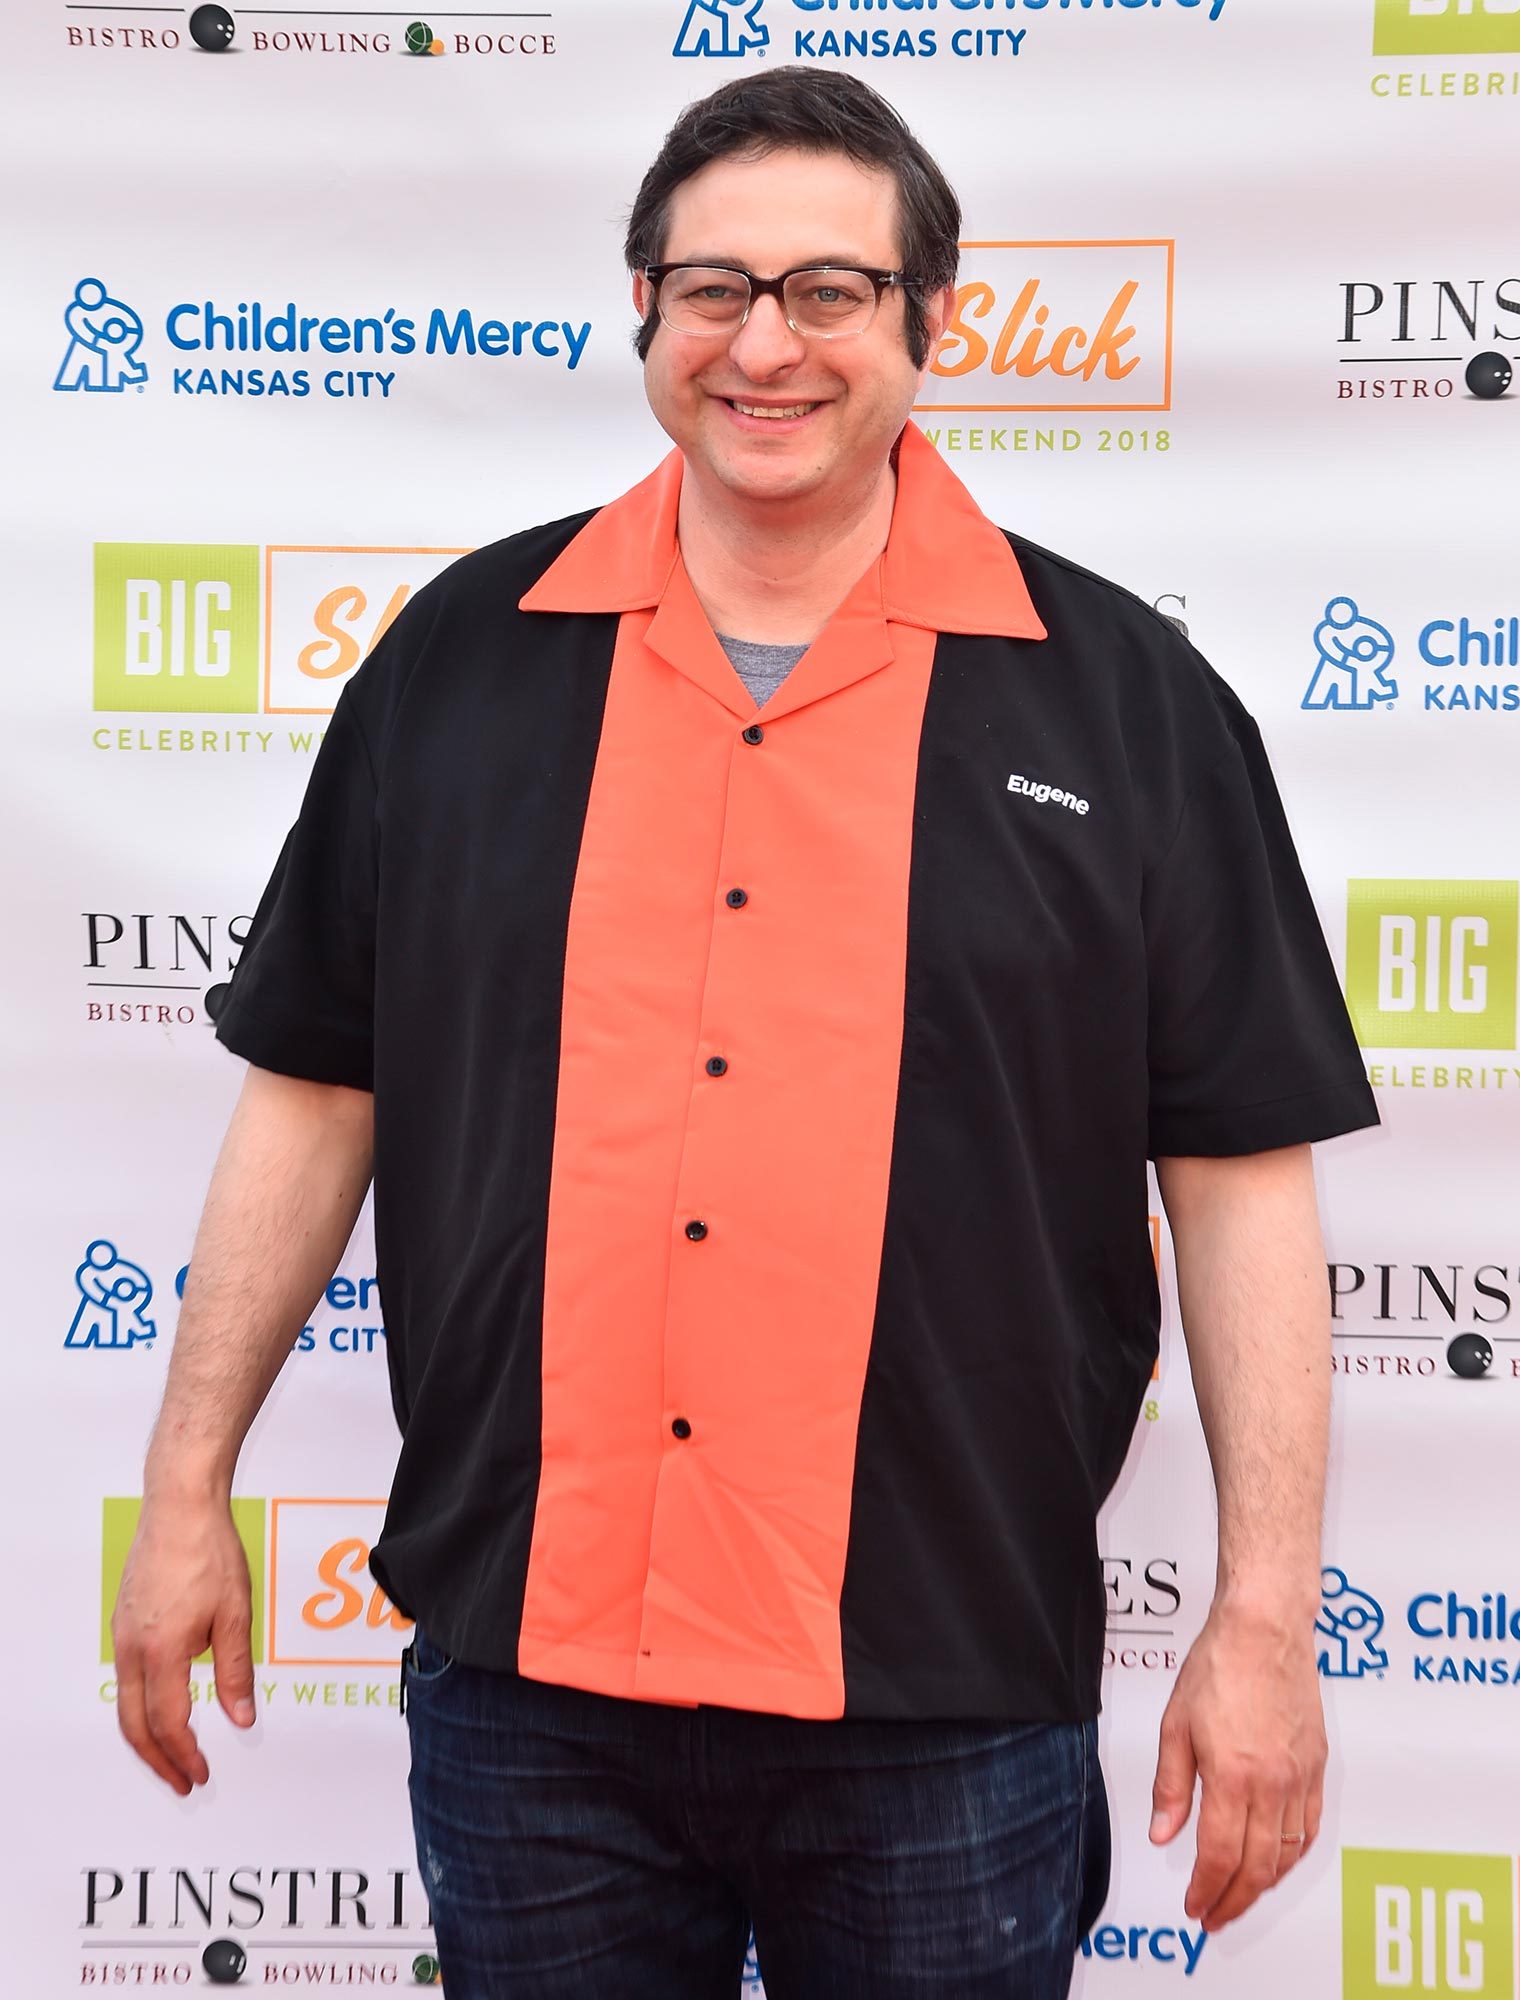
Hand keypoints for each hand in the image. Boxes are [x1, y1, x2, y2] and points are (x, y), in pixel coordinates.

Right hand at [110, 1495, 257, 1793]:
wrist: (179, 1506)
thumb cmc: (209, 1552)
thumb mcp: (235, 1615)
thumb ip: (235, 1671)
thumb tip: (241, 1717)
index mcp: (162, 1652)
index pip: (168, 1723)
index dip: (185, 1755)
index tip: (201, 1774)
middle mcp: (132, 1649)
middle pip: (134, 1725)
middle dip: (158, 1760)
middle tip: (182, 1781)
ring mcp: (122, 1635)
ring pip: (125, 1704)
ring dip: (146, 1736)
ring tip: (172, 1754)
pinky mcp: (123, 1621)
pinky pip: (126, 1677)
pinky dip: (140, 1705)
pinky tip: (162, 1706)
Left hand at [1148, 1599, 1325, 1931]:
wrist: (1264, 1629)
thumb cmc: (1219, 1666)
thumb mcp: (1176, 1725)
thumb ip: (1170, 1786)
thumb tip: (1164, 1834)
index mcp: (1233, 1776)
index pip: (1221, 1856)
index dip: (1206, 1890)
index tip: (1194, 1906)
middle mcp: (1273, 1784)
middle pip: (1258, 1867)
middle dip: (1235, 1901)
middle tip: (1215, 1915)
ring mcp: (1300, 1778)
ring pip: (1288, 1854)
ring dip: (1264, 1884)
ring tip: (1240, 1895)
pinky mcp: (1317, 1767)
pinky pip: (1310, 1828)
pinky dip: (1292, 1856)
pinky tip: (1275, 1860)